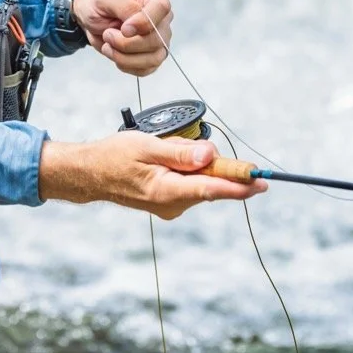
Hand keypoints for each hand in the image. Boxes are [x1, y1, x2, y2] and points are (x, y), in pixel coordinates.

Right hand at [38, 133, 267, 218]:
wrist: (91, 173)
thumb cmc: (114, 157)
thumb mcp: (146, 146)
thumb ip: (180, 152)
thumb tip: (211, 155)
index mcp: (167, 191)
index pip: (212, 189)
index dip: (239, 185)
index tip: (261, 182)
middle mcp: (173, 205)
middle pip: (210, 183)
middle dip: (210, 162)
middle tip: (188, 146)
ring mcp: (172, 206)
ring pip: (200, 181)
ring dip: (194, 164)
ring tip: (162, 150)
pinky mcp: (170, 203)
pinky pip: (190, 183)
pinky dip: (186, 169)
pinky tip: (164, 159)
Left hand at [73, 0, 172, 75]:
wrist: (90, 16)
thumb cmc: (97, 2)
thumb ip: (124, 7)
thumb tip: (137, 25)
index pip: (162, 8)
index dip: (144, 22)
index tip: (124, 29)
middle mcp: (160, 18)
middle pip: (157, 39)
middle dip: (127, 43)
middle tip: (107, 35)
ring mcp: (158, 38)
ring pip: (154, 58)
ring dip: (125, 57)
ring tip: (108, 46)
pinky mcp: (151, 55)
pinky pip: (146, 69)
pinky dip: (126, 65)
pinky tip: (115, 54)